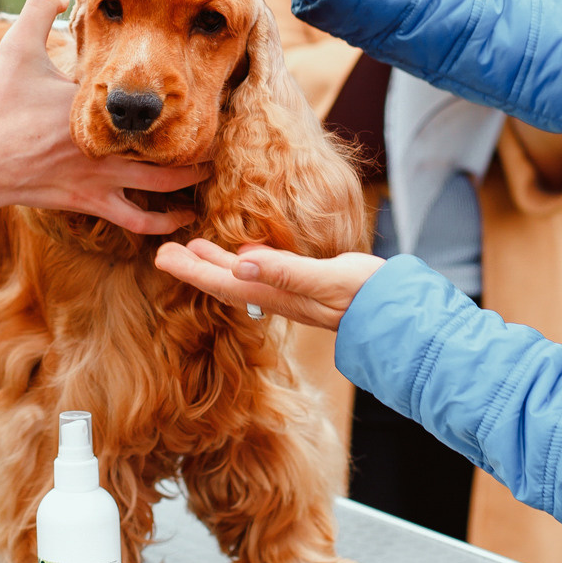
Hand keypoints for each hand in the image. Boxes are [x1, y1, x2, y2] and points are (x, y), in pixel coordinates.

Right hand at [0, 0, 208, 234]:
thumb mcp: (15, 50)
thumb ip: (38, 12)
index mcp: (97, 105)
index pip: (150, 98)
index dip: (180, 91)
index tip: (206, 82)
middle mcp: (108, 144)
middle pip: (171, 145)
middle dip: (201, 139)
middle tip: (223, 128)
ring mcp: (102, 178)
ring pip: (164, 185)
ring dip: (192, 179)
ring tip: (212, 169)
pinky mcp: (92, 202)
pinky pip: (137, 220)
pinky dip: (163, 222)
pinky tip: (182, 218)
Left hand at [153, 238, 381, 330]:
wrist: (399, 314)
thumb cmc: (366, 294)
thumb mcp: (327, 278)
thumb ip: (285, 272)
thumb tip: (239, 265)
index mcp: (277, 295)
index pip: (224, 283)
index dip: (191, 270)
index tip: (162, 257)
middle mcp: (278, 297)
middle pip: (226, 282)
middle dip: (194, 267)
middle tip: (164, 253)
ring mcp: (292, 294)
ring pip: (243, 279)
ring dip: (216, 264)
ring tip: (193, 248)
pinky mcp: (306, 287)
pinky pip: (264, 275)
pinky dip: (245, 263)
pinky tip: (244, 256)